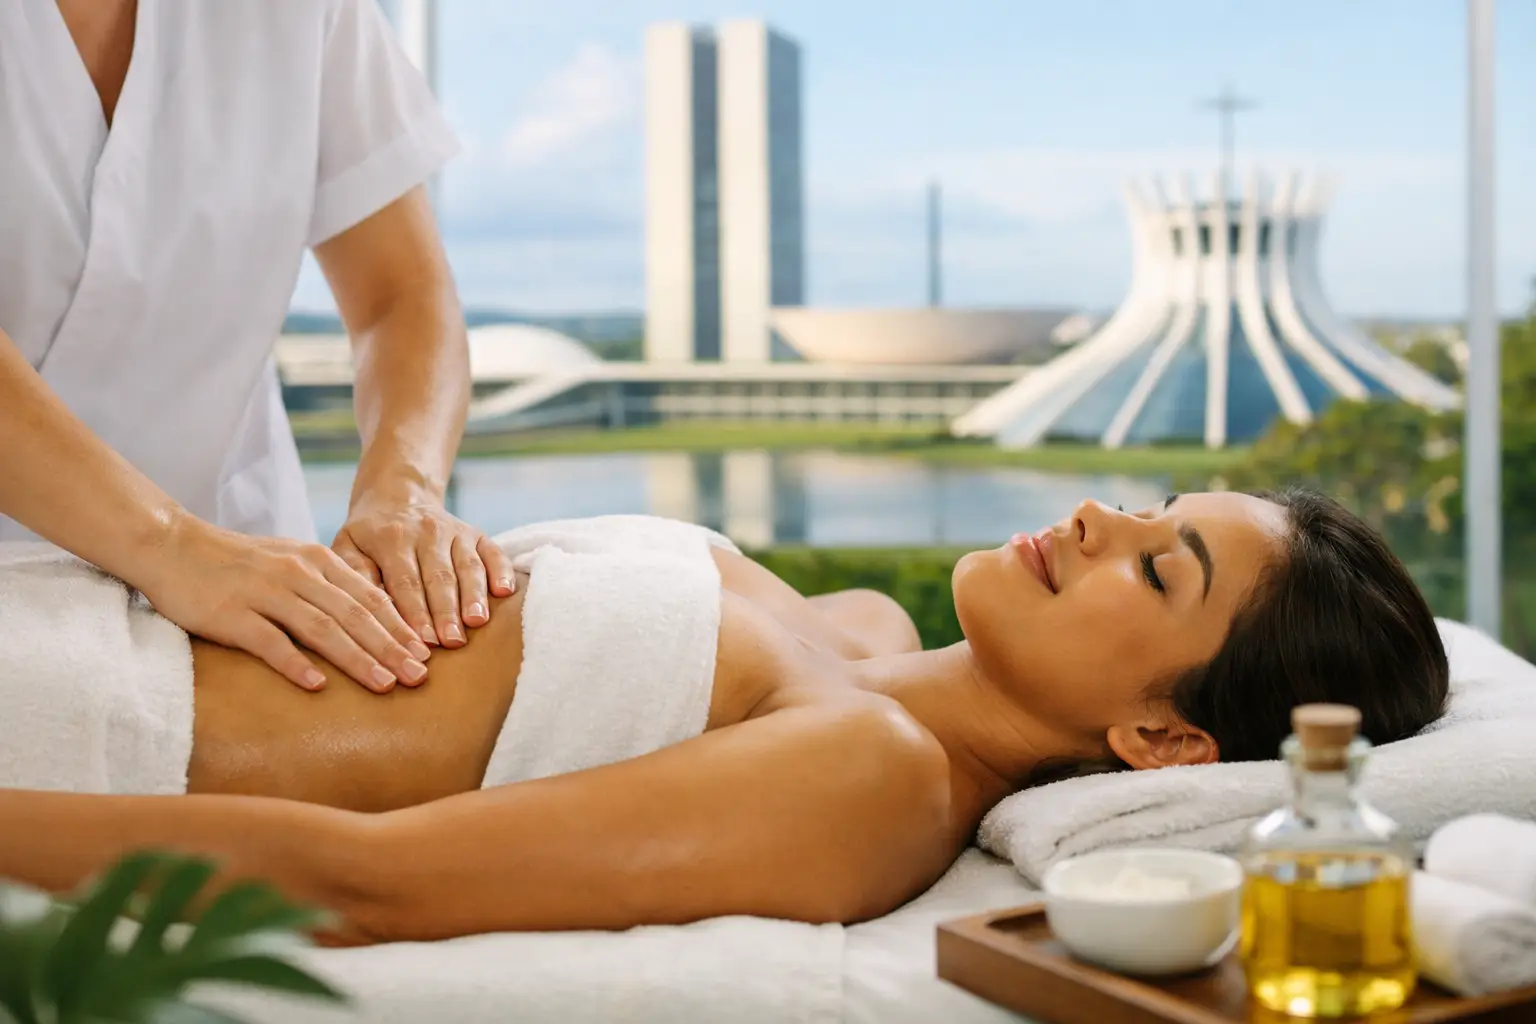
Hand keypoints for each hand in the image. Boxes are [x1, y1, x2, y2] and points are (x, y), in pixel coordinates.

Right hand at [135, 514, 432, 692]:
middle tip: (419, 676)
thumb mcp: (290, 560)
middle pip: (355, 615)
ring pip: (322, 628)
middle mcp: (297, 574)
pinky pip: (269, 641)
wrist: (172, 545)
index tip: (426, 653)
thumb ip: (327, 584)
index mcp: (316, 560)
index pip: (369, 596)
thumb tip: (371, 617)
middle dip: (392, 647)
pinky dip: (296, 663)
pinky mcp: (231, 614)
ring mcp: (264, 593)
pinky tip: (318, 685)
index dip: (400, 625)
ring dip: (358, 658)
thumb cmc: (236, 560)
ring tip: (385, 684)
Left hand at [331, 497, 514, 648]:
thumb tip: (368, 609)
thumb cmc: (368, 536)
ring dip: (474, 595)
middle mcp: (426, 531)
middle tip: (451, 642)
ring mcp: (455, 531)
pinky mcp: (476, 534)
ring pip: (467, 566)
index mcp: (391, 538)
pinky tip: (505, 592)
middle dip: (445, 611)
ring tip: (477, 622)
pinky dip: (502, 571)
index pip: (405, 581)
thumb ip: (355, 575)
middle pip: (439, 577)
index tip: (421, 642)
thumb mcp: (347, 548)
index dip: (414, 613)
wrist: (396, 497)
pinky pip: (493, 552)